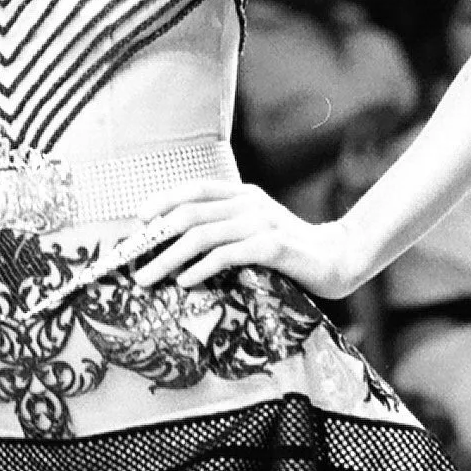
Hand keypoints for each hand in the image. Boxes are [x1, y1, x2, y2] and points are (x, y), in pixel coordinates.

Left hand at [132, 177, 355, 301]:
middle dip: (155, 238)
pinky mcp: (272, 248)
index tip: (139, 221)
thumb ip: (229, 227)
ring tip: (149, 278)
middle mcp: (250, 203)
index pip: (196, 188)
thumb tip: (182, 243)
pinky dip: (200, 269)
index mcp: (244, 195)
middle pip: (190, 213)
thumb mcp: (258, 228)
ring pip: (201, 235)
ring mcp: (261, 223)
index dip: (164, 200)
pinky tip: (185, 282)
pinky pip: (226, 255)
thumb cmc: (292, 250)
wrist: (338, 258)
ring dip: (168, 258)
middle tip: (132, 260)